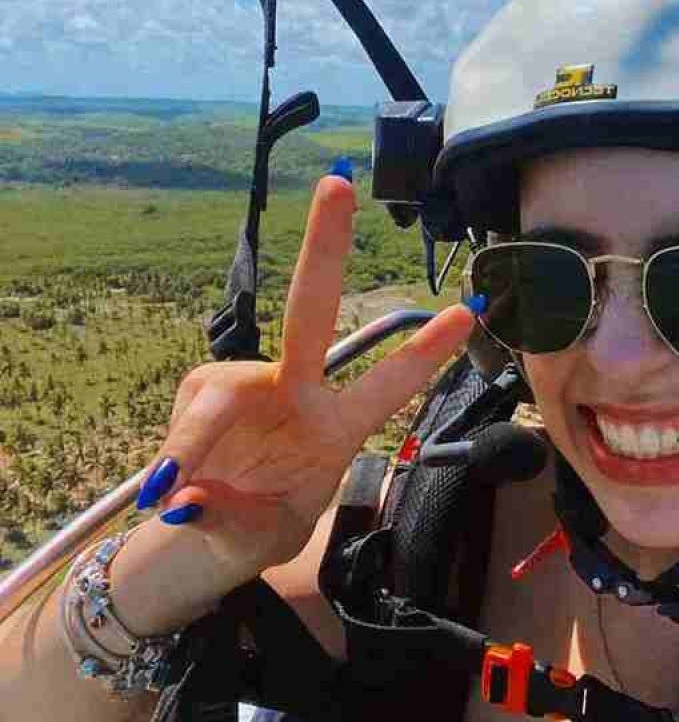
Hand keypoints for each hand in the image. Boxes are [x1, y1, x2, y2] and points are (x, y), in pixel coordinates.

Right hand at [142, 172, 474, 582]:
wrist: (208, 535)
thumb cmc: (257, 527)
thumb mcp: (262, 537)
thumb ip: (230, 518)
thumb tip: (185, 496)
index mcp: (338, 426)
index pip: (388, 384)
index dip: (424, 350)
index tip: (467, 312)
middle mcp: (297, 391)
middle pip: (312, 311)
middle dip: (326, 247)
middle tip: (338, 184)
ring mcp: (247, 385)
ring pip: (219, 398)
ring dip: (194, 445)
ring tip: (173, 492)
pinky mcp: (202, 388)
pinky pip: (185, 426)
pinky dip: (173, 459)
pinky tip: (167, 491)